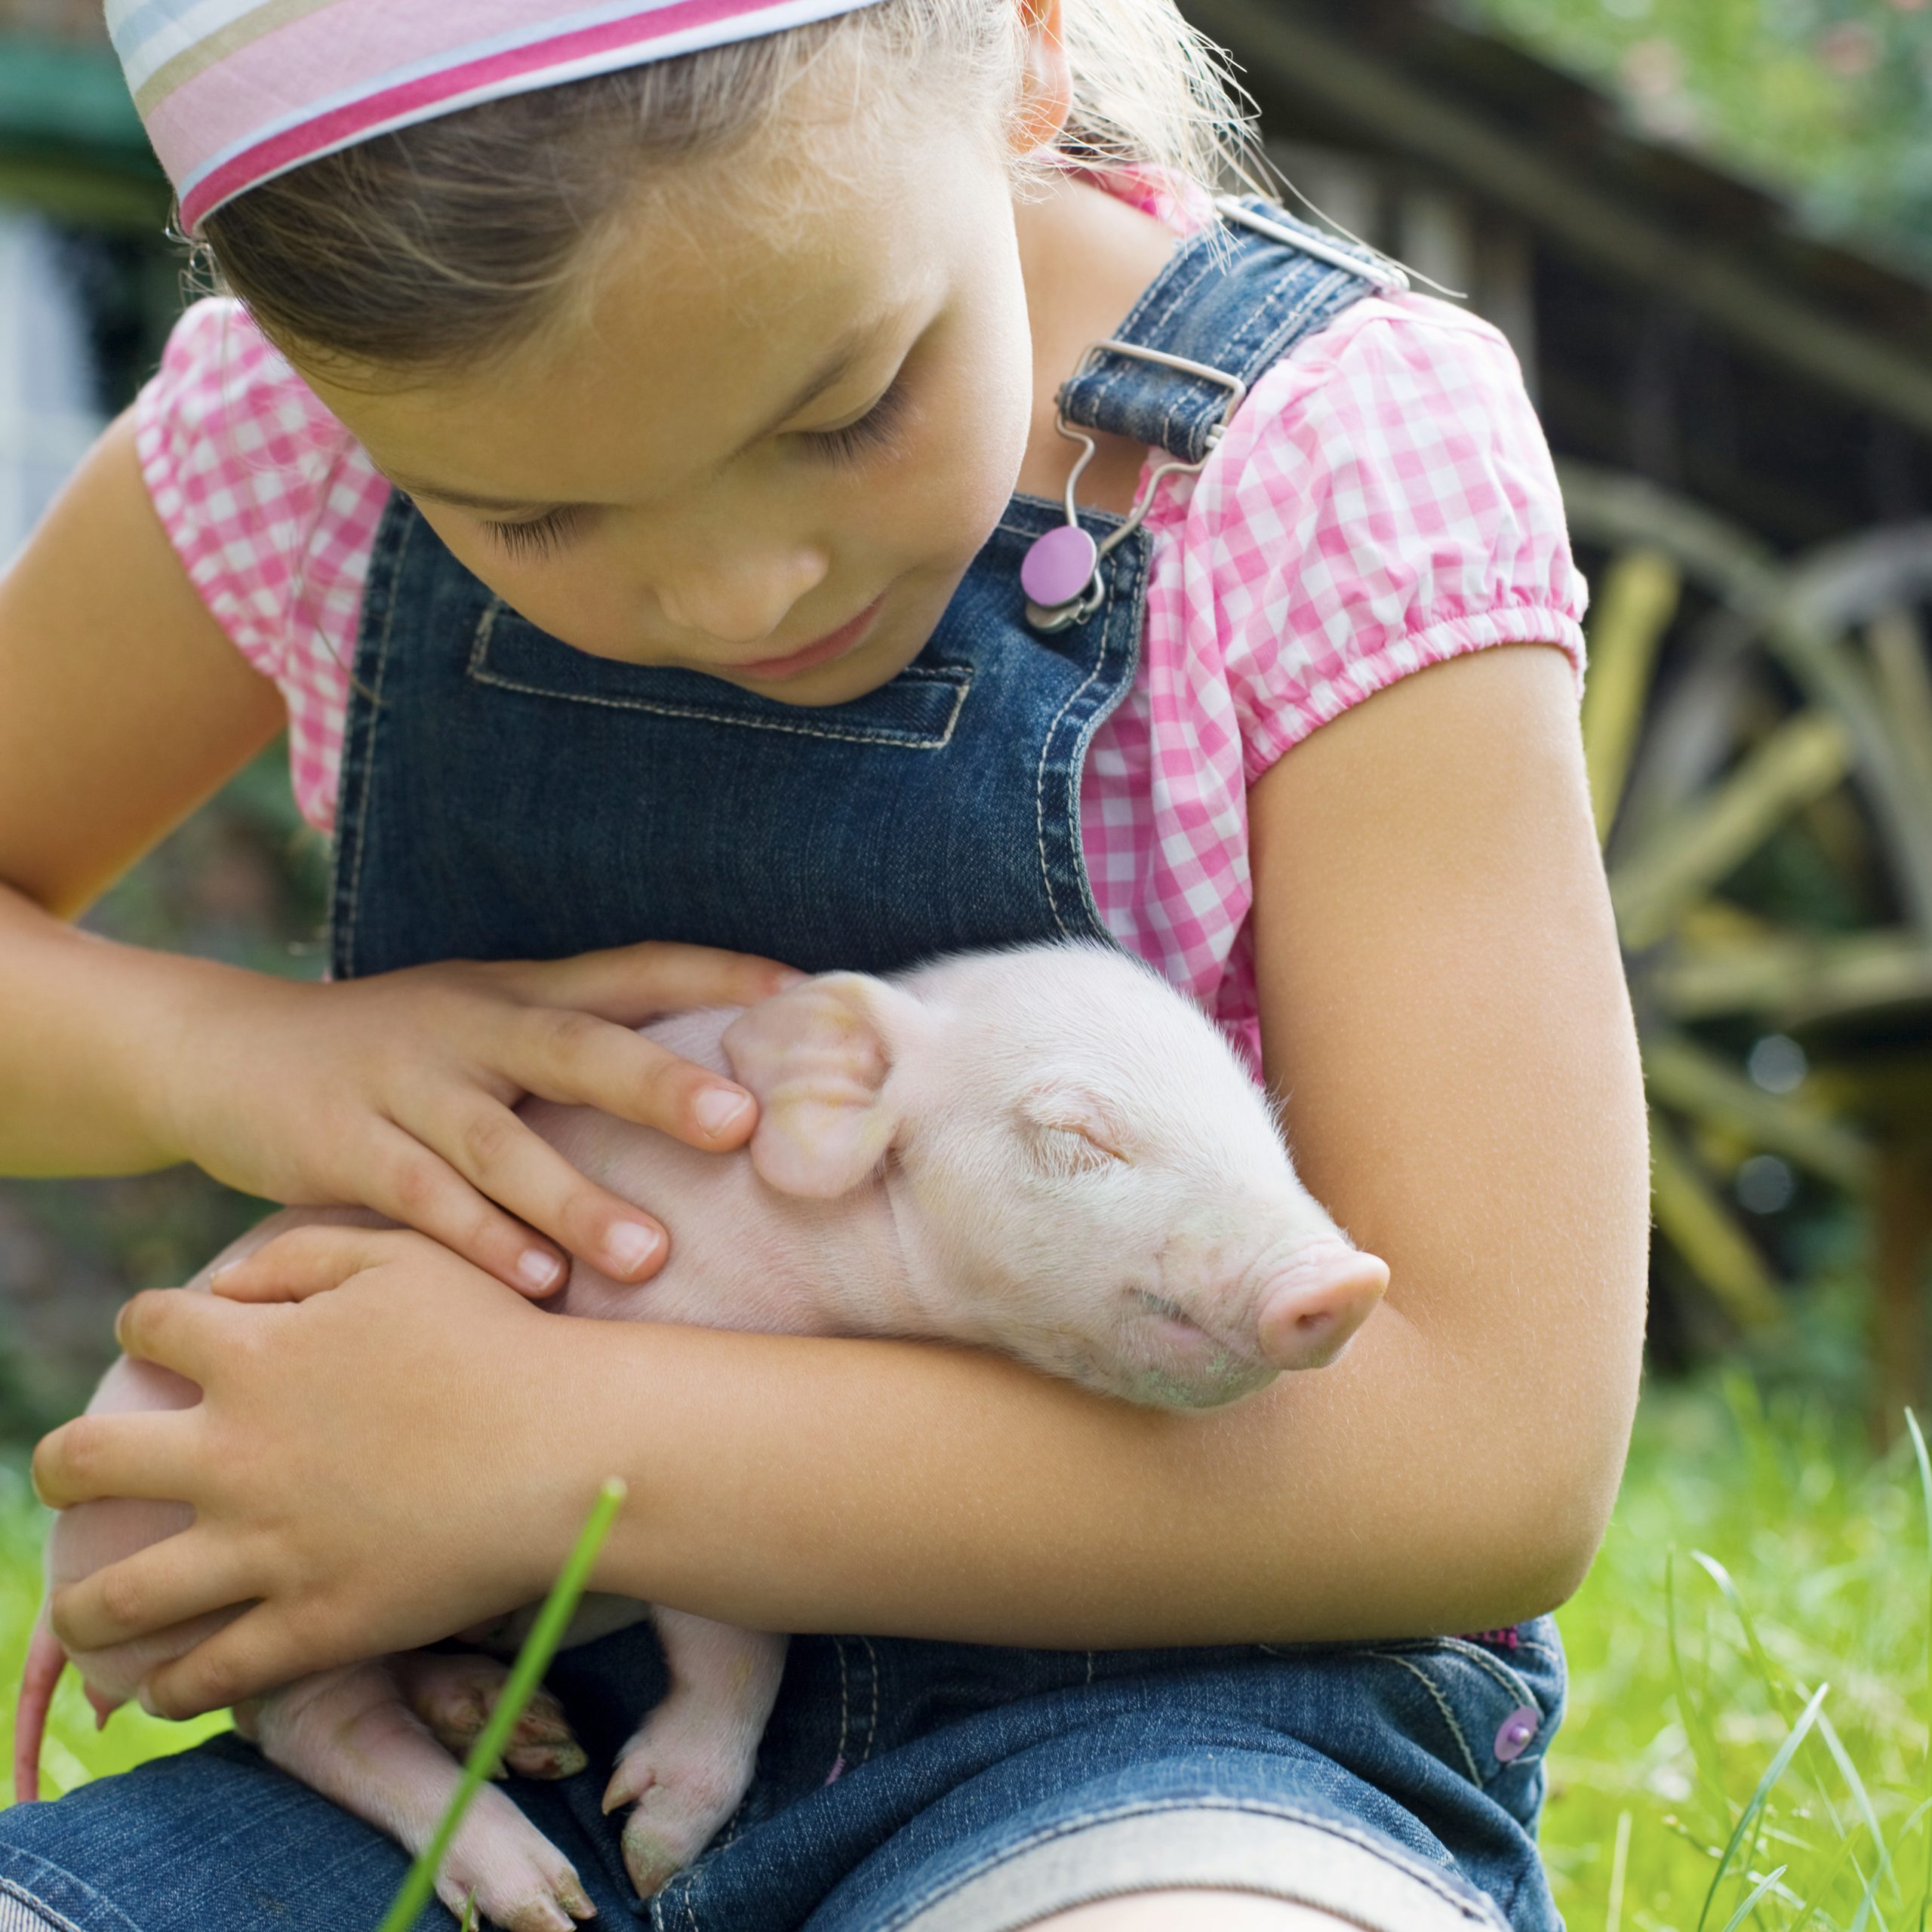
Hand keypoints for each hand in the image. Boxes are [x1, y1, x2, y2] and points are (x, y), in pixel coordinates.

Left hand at [35, 1226, 609, 1715]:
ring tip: (81, 1611)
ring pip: (117, 1596)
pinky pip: (207, 1676)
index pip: (147, 1327)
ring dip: (80, 1606)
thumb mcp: (405, 1259)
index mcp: (256, 1355)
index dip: (145, 1326)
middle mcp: (235, 1453)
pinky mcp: (312, 1625)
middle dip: (60, 1469)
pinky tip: (165, 1685)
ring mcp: (266, 1547)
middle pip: (82, 1462)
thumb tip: (226, 1281)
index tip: (158, 1342)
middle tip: (74, 1477)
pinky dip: (171, 1687)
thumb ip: (304, 1255)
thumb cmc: (501, 1340)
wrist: (573, 1446)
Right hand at [144, 941, 800, 1292]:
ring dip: (576, 1198)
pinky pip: (418, 1197)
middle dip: (657, 1085)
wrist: (223, 1051)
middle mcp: (470, 1025)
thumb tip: (715, 1091)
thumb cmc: (395, 1052)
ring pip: (499, 1142)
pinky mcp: (341, 1145)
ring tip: (649, 1253)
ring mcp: (403, 1083)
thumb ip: (579, 1047)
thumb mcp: (484, 1021)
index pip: (631, 968)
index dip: (713, 974)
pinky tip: (536, 1280)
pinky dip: (477, 1239)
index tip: (800, 995)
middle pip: (573, 1046)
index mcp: (518, 990)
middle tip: (741, 1123)